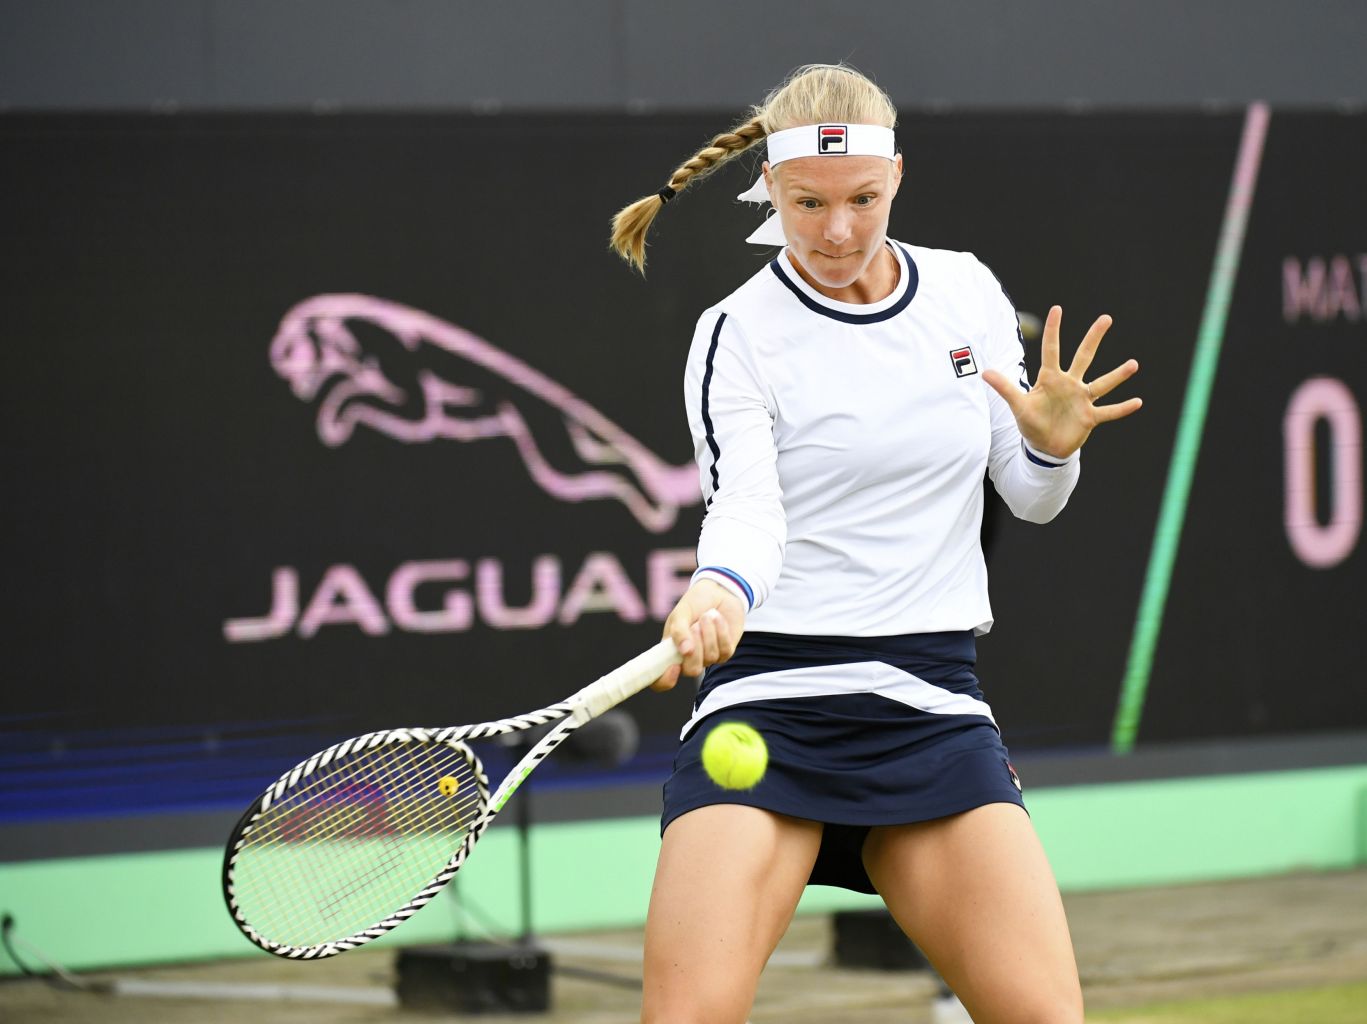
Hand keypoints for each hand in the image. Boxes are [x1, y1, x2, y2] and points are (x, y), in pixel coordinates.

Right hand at [653, 580, 745, 691]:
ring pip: (710, 657)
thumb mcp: (681, 613)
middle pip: (691, 670)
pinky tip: (717, 618)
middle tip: (695, 626)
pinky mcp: (726, 651)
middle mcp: (688, 658)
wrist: (719, 591)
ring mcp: (708, 656)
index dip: (664, 681)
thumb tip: (685, 651)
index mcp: (670, 652)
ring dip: (708, 633)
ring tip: (706, 616)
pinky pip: (725, 650)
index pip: (661, 680)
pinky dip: (721, 631)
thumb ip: (679, 631)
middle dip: (695, 648)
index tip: (674, 668)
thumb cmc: (695, 603)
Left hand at [982, 305, 1141, 459]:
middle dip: (1093, 338)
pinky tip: (1138, 402)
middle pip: (1084, 357)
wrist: (1044, 447)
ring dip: (1117, 375)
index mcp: (1050, 379)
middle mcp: (1070, 384)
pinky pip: (1109, 411)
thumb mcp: (1018, 405)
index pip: (1051, 350)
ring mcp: (1082, 400)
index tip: (1057, 308)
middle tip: (1105, 318)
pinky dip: (1122, 408)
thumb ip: (1005, 388)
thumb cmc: (1031, 422)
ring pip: (1102, 383)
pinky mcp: (1090, 417)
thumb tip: (984, 373)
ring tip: (1133, 364)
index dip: (1054, 330)